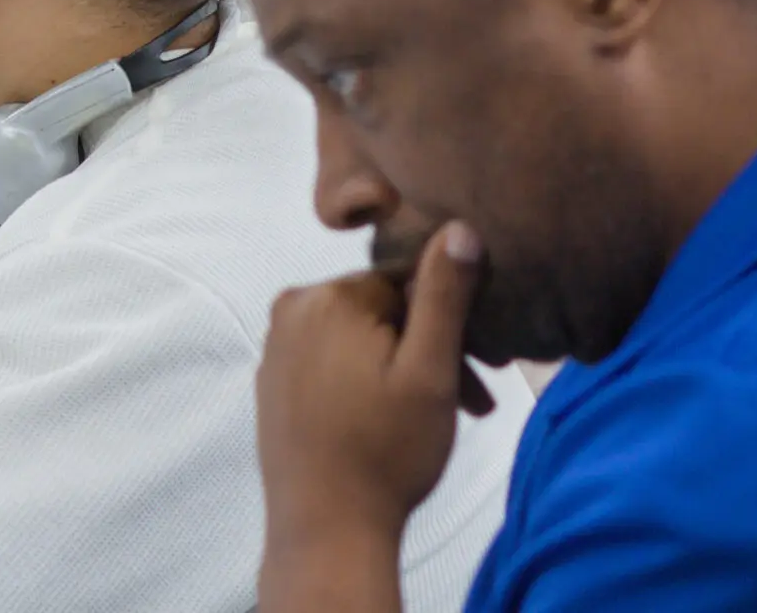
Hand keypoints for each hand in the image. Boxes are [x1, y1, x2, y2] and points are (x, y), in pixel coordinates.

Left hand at [255, 222, 489, 576]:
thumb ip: (443, 296)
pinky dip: (366, 382)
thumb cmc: (386, 451)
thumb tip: (459, 228)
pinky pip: (331, 363)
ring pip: (359, 339)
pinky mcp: (272, 382)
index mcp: (327, 297)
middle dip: (429, 348)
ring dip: (403, 368)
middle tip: (474, 401)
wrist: (326, 527)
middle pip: (382, 311)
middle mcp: (291, 310)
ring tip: (440, 418)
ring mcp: (275, 348)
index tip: (483, 368)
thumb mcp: (430, 370)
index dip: (448, 321)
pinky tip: (391, 422)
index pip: (405, 282)